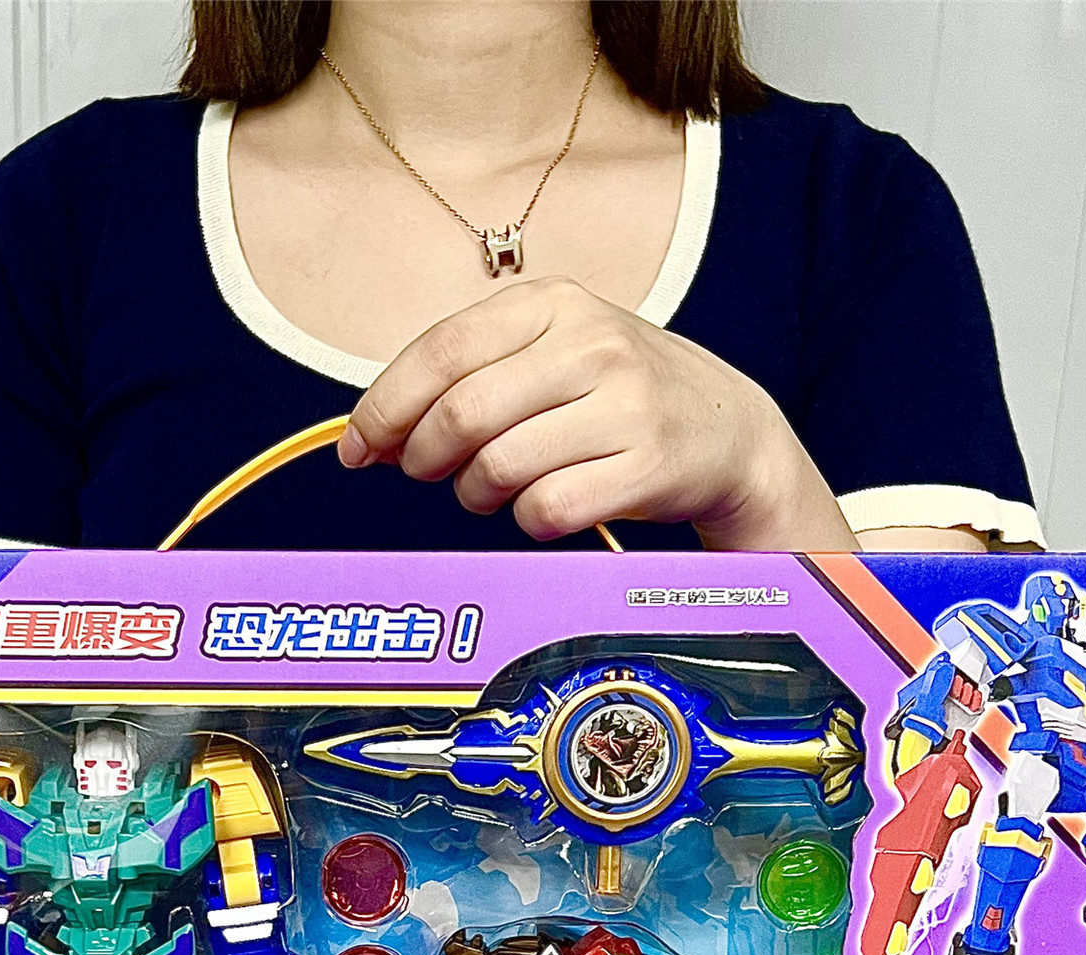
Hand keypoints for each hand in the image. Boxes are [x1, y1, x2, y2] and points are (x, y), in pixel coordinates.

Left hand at [341, 277, 855, 550]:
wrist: (728, 431)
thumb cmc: (616, 397)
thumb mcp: (552, 355)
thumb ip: (468, 377)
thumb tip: (370, 435)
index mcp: (554, 303)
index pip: (441, 352)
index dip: (384, 407)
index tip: (357, 449)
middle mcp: (591, 344)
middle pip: (461, 413)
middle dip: (421, 456)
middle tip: (422, 474)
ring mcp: (625, 404)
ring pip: (499, 466)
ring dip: (474, 494)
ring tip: (488, 491)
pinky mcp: (647, 465)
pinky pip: (547, 508)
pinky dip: (527, 520)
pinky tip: (540, 507)